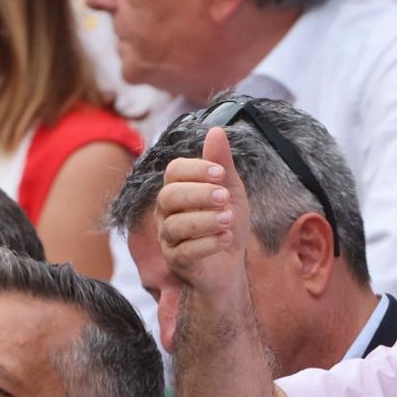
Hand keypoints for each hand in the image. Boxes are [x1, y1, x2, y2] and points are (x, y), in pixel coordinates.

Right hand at [157, 127, 251, 302]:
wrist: (230, 266)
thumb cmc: (226, 223)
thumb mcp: (230, 190)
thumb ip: (222, 164)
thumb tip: (216, 130)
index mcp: (178, 190)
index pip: (174, 171)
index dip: (196, 169)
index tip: (221, 174)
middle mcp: (166, 212)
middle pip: (169, 196)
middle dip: (199, 194)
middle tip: (225, 198)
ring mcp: (168, 238)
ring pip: (175, 225)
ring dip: (205, 220)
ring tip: (228, 220)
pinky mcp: (176, 262)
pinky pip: (184, 251)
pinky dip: (208, 243)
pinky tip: (226, 239)